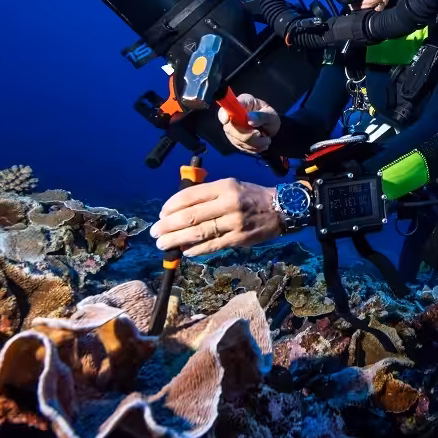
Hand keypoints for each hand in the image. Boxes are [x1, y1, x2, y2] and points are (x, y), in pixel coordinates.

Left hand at [149, 178, 282, 256]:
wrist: (282, 208)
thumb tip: (180, 209)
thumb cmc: (251, 196)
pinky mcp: (239, 239)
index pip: (190, 196)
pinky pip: (213, 245)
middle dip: (168, 225)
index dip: (171, 206)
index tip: (161, 214)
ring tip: (163, 244)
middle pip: (190, 216)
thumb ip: (208, 195)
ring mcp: (234, 222)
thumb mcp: (231, 185)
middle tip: (155, 232)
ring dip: (177, 240)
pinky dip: (196, 249)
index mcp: (224, 186)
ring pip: (199, 232)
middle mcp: (228, 203)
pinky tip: (185, 251)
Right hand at [218, 93, 279, 153]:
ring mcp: (232, 128)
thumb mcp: (271, 115)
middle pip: (229, 127)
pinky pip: (241, 147)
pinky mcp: (234, 139)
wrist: (271, 129)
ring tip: (266, 140)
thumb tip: (249, 119)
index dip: (223, 114)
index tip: (227, 120)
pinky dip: (253, 148)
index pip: (227, 106)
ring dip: (254, 143)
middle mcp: (233, 114)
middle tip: (260, 134)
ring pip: (236, 139)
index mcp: (243, 102)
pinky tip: (261, 144)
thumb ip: (261, 116)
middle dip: (246, 135)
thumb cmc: (269, 117)